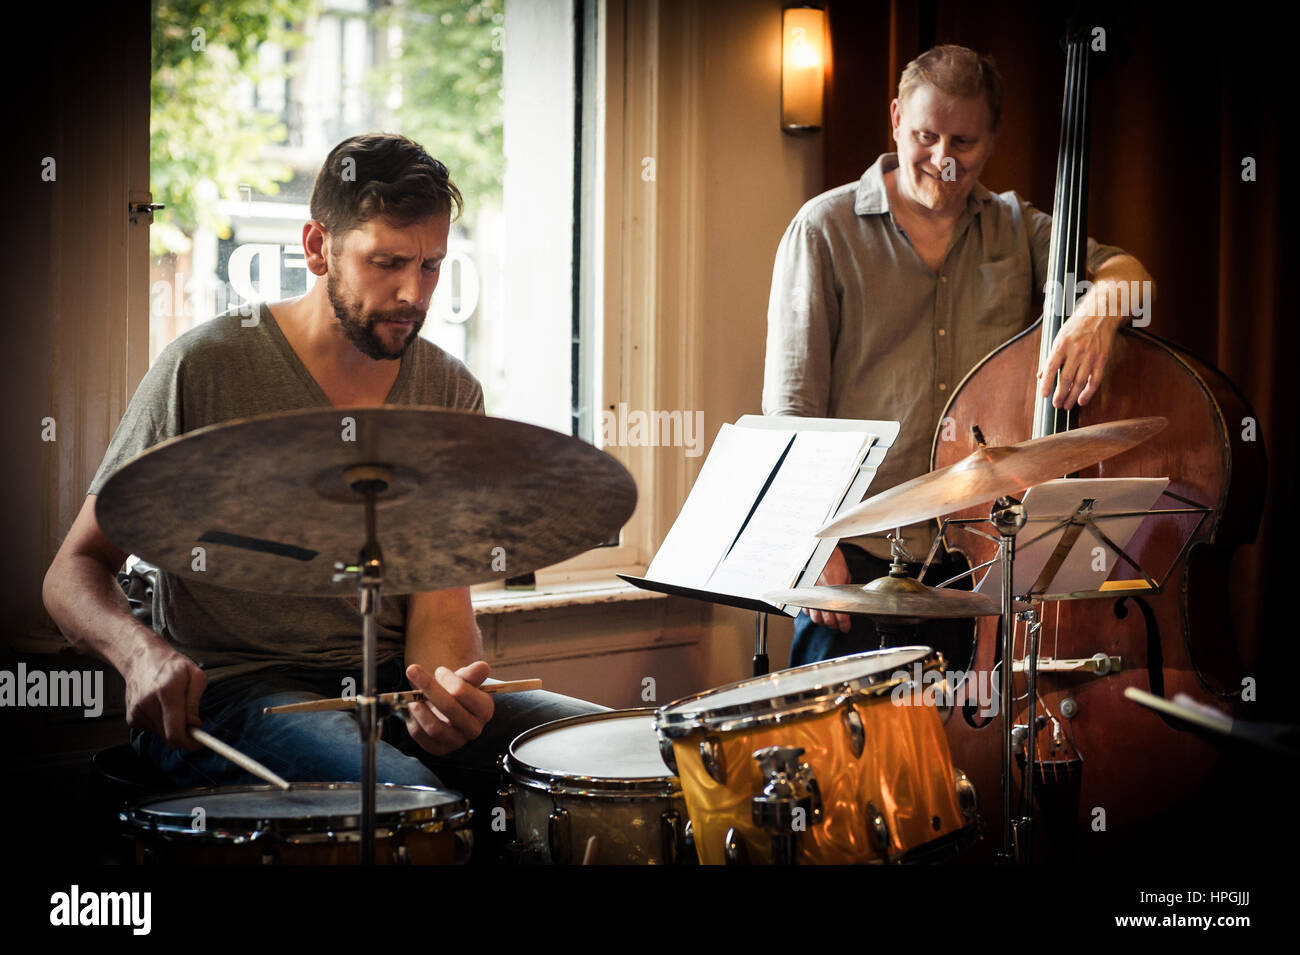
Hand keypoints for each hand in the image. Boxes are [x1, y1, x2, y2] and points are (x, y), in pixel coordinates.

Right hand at [124, 643, 205, 749]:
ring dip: (172, 728)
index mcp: (166, 693)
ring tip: (174, 706)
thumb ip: (194, 702)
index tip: (199, 742)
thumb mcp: (195, 675)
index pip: (175, 732)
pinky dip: (161, 724)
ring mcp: (136, 713)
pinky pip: (152, 730)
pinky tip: (161, 707)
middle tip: (192, 723)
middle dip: (184, 735)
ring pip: (161, 735)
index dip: (189, 743)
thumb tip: (193, 725)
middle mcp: (147, 705)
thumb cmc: (172, 665)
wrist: (141, 658)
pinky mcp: (131, 718)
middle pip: (169, 738)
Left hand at [403, 661, 493, 755]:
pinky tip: (411, 708)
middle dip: (428, 687)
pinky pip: (421, 736)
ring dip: (418, 708)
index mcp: (484, 710)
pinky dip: (412, 720)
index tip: (439, 670)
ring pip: (434, 727)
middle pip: (448, 707)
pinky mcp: (439, 749)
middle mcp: (473, 729)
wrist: (449, 710)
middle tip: (412, 670)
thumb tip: (482, 666)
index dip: (447, 679)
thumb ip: (473, 673)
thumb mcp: (466, 680)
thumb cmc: (459, 693)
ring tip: (412, 697)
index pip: (462, 693)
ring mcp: (456, 742)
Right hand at [808, 546, 852, 633]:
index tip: (845, 628)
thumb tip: (850, 599)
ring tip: (827, 620)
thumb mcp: (846, 576)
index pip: (841, 617)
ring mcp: (812, 596)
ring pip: (815, 618)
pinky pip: (806, 610)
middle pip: (827, 621)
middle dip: (834, 625)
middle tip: (838, 625)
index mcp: (836, 594)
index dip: (844, 625)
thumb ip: (846, 590)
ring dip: (822, 621)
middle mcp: (823, 597)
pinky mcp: (804, 594)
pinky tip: (816, 611)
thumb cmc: (833, 562)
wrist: (820, 553)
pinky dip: (811, 613)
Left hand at [1037, 291, 1124, 409]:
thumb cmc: (1077, 325)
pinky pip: (1095, 380)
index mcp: (1061, 345)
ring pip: (1080, 382)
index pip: (1051, 368)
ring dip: (1072, 397)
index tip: (1043, 395)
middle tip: (1056, 404)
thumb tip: (1040, 375)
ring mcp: (1090, 356)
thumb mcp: (1059, 337)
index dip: (1046, 383)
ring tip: (1067, 406)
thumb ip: (1051, 357)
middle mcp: (1076, 351)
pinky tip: (1083, 400)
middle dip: (1060, 395)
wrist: (1101, 313)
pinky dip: (1089, 392)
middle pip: (1066, 379)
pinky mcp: (1102, 359)